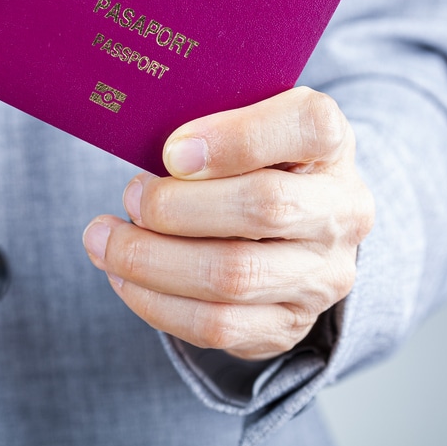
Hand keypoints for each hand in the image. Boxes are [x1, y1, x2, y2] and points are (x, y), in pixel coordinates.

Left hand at [83, 87, 374, 360]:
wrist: (290, 223)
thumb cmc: (248, 159)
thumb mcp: (242, 120)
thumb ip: (205, 119)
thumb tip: (139, 140)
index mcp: (332, 143)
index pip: (307, 125)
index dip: (236, 137)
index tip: (172, 152)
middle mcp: (341, 211)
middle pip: (262, 207)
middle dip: (174, 206)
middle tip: (128, 197)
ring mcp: (322, 275)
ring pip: (232, 276)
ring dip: (150, 260)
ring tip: (105, 241)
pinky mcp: (290, 324)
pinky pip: (217, 326)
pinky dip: (156, 302)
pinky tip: (123, 278)